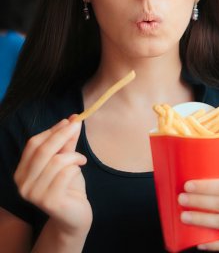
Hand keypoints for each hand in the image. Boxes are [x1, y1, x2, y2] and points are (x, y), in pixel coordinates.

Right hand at [14, 119, 92, 235]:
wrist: (75, 215)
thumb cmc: (68, 185)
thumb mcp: (66, 160)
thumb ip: (67, 142)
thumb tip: (74, 118)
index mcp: (22, 171)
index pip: (33, 144)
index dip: (51, 130)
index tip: (68, 121)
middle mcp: (22, 184)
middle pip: (42, 150)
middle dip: (62, 134)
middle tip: (78, 125)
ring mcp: (34, 194)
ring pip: (56, 161)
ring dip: (74, 155)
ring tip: (81, 159)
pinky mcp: (49, 201)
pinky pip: (65, 174)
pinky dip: (76, 167)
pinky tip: (79, 170)